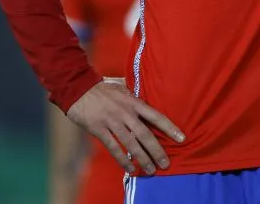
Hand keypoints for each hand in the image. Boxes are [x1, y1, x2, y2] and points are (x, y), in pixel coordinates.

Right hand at [66, 78, 184, 174]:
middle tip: (165, 163)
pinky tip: (129, 168)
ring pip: (131, 144)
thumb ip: (133, 97)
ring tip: (150, 170)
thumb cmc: (101, 88)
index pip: (155, 116)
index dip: (170, 127)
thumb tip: (145, 103)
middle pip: (145, 134)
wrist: (78, 89)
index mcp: (133, 101)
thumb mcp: (121, 88)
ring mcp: (112, 121)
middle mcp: (125, 112)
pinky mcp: (99, 129)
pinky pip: (113, 147)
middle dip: (156, 150)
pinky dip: (122, 159)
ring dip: (142, 158)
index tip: (182, 138)